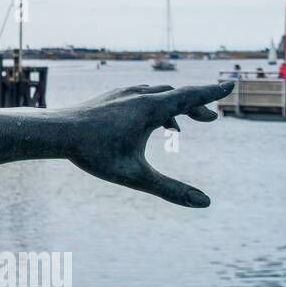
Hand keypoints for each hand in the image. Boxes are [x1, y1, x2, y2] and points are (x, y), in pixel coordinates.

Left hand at [66, 82, 233, 207]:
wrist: (55, 132)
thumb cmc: (93, 153)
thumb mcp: (135, 175)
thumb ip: (171, 190)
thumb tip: (205, 203)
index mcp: (151, 108)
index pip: (191, 96)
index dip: (212, 92)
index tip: (230, 83)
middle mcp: (139, 95)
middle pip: (176, 96)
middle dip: (196, 106)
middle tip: (212, 120)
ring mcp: (122, 94)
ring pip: (157, 95)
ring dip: (173, 108)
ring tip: (179, 132)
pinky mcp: (109, 99)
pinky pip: (140, 97)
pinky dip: (153, 108)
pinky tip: (145, 128)